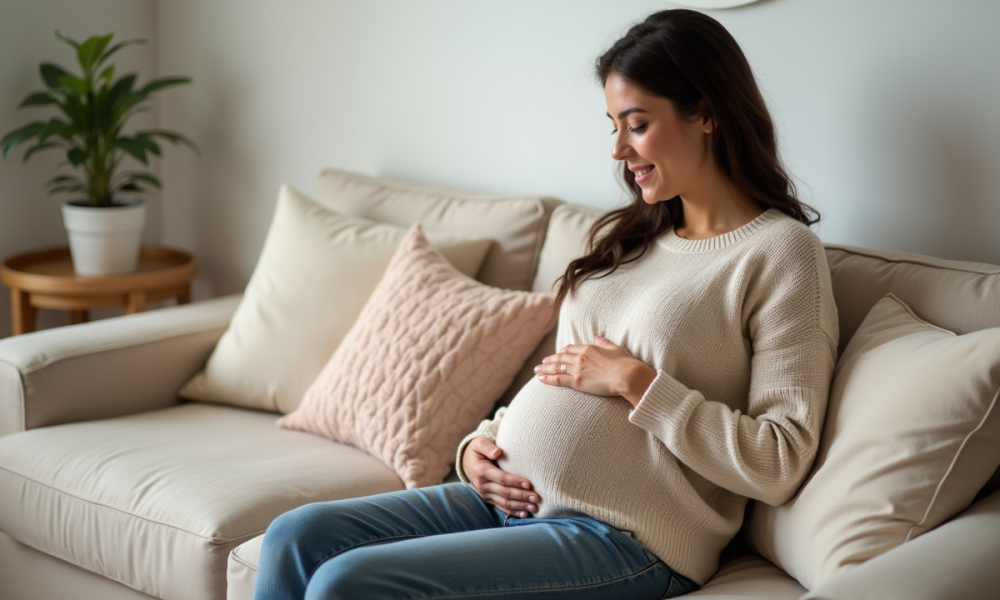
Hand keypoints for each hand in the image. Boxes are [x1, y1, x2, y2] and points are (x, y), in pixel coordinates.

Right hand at [461, 436, 538, 517]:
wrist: (466, 462)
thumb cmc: (477, 450)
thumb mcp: (480, 443)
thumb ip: (488, 447)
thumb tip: (498, 452)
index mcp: (482, 471)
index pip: (501, 478)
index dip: (515, 482)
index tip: (529, 484)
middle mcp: (483, 485)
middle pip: (505, 493)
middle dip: (522, 496)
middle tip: (536, 498)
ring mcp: (485, 494)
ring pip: (504, 503)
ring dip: (520, 506)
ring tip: (534, 508)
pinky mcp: (488, 499)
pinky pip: (501, 507)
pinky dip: (513, 512)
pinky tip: (525, 514)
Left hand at [534, 334, 656, 406]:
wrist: (628, 376)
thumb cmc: (626, 363)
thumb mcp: (615, 348)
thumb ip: (604, 342)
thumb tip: (598, 336)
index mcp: (589, 348)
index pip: (570, 349)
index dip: (562, 352)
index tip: (557, 355)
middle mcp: (581, 357)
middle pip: (560, 357)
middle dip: (549, 360)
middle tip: (542, 363)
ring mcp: (578, 369)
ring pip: (557, 368)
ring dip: (545, 369)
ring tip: (537, 371)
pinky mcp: (578, 382)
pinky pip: (559, 379)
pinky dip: (548, 379)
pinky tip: (540, 379)